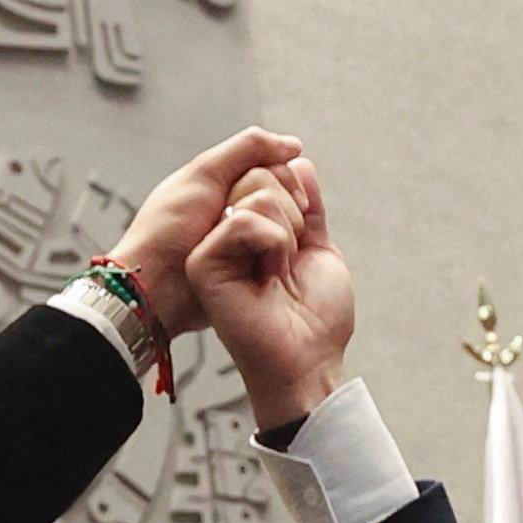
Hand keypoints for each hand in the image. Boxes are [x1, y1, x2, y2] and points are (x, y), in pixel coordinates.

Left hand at [98, 127, 307, 341]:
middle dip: (279, 206)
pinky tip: (275, 260)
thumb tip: (292, 145)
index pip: (275, 168)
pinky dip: (279, 254)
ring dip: (282, 232)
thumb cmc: (166, 231)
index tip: (285, 188)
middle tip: (257, 220)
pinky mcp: (252, 268)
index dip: (283, 177)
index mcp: (224, 182)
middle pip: (284, 197)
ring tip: (260, 244)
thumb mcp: (203, 175)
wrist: (155, 288)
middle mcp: (239, 208)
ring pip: (287, 226)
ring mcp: (247, 239)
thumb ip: (246, 150)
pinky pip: (279, 255)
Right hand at [184, 155, 354, 431]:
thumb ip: (308, 207)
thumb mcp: (319, 249)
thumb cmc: (315, 320)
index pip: (269, 173)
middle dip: (294, 214)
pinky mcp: (203, 263)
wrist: (308, 361)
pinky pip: (243, 220)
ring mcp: (212, 247)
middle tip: (289, 259)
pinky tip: (267, 276)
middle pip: (260, 175)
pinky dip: (273, 244)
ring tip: (277, 271)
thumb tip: (300, 161)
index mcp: (250, 231)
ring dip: (286, 234)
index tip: (301, 243)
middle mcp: (227, 235)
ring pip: (256, 194)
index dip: (299, 197)